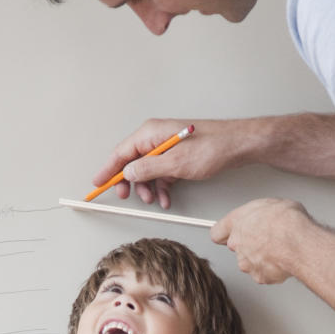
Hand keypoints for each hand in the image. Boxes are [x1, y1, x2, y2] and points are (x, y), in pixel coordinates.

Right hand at [91, 117, 249, 208]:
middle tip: (127, 197)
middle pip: (132, 162)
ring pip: (147, 171)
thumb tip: (128, 174)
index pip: (121, 152)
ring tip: (155, 200)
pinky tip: (166, 198)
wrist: (237, 146)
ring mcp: (166, 147)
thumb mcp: (175, 163)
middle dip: (130, 182)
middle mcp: (156, 138)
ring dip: (148, 188)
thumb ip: (148, 169)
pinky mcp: (176, 156)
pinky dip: (162, 187)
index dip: (108, 170)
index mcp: (150, 133)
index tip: (97, 183)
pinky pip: (161, 173)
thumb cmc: (211, 147)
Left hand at [212, 198, 311, 283]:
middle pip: (237, 247)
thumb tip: (268, 214)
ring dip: (260, 257)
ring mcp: (247, 263)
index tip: (225, 233)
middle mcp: (238, 245)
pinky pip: (263, 273)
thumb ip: (261, 214)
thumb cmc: (287, 222)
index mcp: (237, 223)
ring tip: (277, 249)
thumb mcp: (273, 204)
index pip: (218, 232)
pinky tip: (282, 259)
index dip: (223, 233)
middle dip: (249, 244)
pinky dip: (271, 269)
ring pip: (249, 262)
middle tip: (266, 238)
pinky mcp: (259, 277)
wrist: (299, 244)